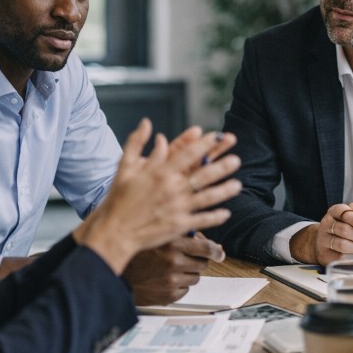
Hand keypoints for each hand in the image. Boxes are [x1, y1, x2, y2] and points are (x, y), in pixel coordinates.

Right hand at [75, 119, 240, 272]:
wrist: (114, 230)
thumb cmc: (118, 197)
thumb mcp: (125, 165)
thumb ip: (136, 142)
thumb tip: (147, 123)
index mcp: (160, 172)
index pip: (188, 153)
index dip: (205, 143)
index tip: (217, 136)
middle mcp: (172, 188)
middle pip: (203, 174)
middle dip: (222, 166)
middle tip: (237, 159)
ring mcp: (178, 207)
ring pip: (208, 197)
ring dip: (225, 190)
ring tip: (238, 185)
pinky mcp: (180, 225)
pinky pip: (203, 219)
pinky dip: (216, 216)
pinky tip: (226, 212)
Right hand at [122, 233, 224, 304]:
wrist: (114, 271)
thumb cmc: (137, 251)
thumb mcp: (159, 235)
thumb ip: (185, 235)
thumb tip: (214, 246)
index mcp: (172, 244)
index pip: (206, 248)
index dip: (215, 251)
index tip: (219, 253)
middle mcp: (172, 262)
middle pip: (203, 264)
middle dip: (196, 260)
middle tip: (183, 258)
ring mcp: (170, 280)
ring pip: (195, 278)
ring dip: (187, 273)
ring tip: (169, 269)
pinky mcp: (168, 295)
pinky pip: (185, 290)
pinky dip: (179, 285)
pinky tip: (164, 279)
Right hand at [289, 203, 352, 264]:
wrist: (326, 242)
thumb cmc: (345, 226)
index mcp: (334, 211)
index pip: (345, 213)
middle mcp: (326, 224)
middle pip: (345, 230)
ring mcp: (323, 239)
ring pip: (342, 244)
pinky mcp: (325, 254)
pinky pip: (341, 257)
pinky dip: (351, 255)